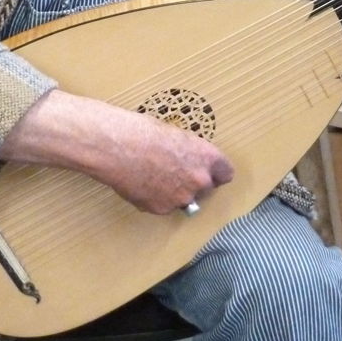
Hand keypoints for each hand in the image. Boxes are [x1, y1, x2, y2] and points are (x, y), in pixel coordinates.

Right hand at [0, 90, 233, 214]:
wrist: (115, 147)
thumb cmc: (141, 131)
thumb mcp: (175, 134)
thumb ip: (190, 152)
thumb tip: (189, 161)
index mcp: (207, 157)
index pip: (226, 174)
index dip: (215, 172)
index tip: (208, 172)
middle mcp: (199, 180)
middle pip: (206, 188)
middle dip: (193, 182)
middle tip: (172, 171)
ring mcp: (180, 197)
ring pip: (184, 200)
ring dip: (174, 193)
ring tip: (153, 176)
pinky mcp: (161, 209)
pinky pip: (163, 207)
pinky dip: (155, 199)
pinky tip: (141, 183)